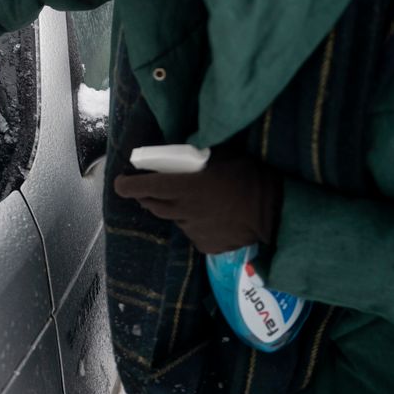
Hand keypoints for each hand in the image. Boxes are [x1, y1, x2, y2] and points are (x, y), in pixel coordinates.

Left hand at [113, 157, 283, 253]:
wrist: (274, 211)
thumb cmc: (247, 176)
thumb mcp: (220, 155)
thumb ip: (194, 155)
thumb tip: (178, 148)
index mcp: (182, 187)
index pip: (142, 188)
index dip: (126, 186)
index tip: (120, 182)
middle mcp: (182, 210)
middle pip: (152, 205)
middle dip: (146, 196)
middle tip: (151, 188)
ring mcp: (193, 230)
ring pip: (173, 219)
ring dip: (175, 210)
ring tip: (191, 201)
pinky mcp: (206, 245)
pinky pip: (193, 233)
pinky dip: (196, 225)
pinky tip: (210, 218)